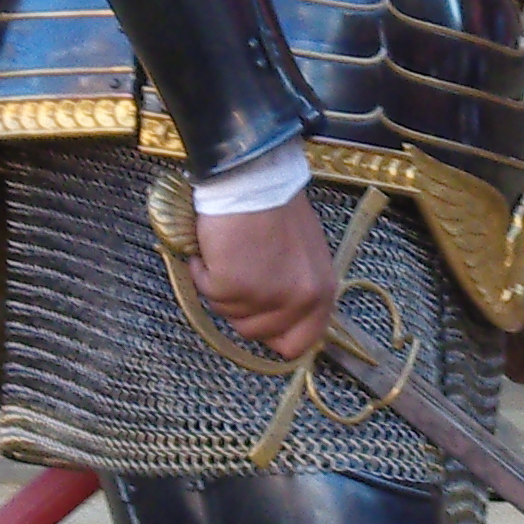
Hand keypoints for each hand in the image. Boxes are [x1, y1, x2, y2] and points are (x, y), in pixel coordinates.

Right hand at [190, 189, 338, 360]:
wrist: (252, 179)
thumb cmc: (275, 210)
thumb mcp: (304, 257)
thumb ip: (297, 292)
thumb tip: (278, 318)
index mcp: (321, 293)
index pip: (301, 343)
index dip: (275, 336)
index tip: (258, 319)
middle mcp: (299, 299)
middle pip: (257, 334)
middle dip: (241, 308)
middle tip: (240, 273)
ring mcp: (266, 295)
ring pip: (228, 314)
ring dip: (221, 288)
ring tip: (230, 253)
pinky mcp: (233, 285)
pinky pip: (208, 292)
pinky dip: (203, 272)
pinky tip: (213, 248)